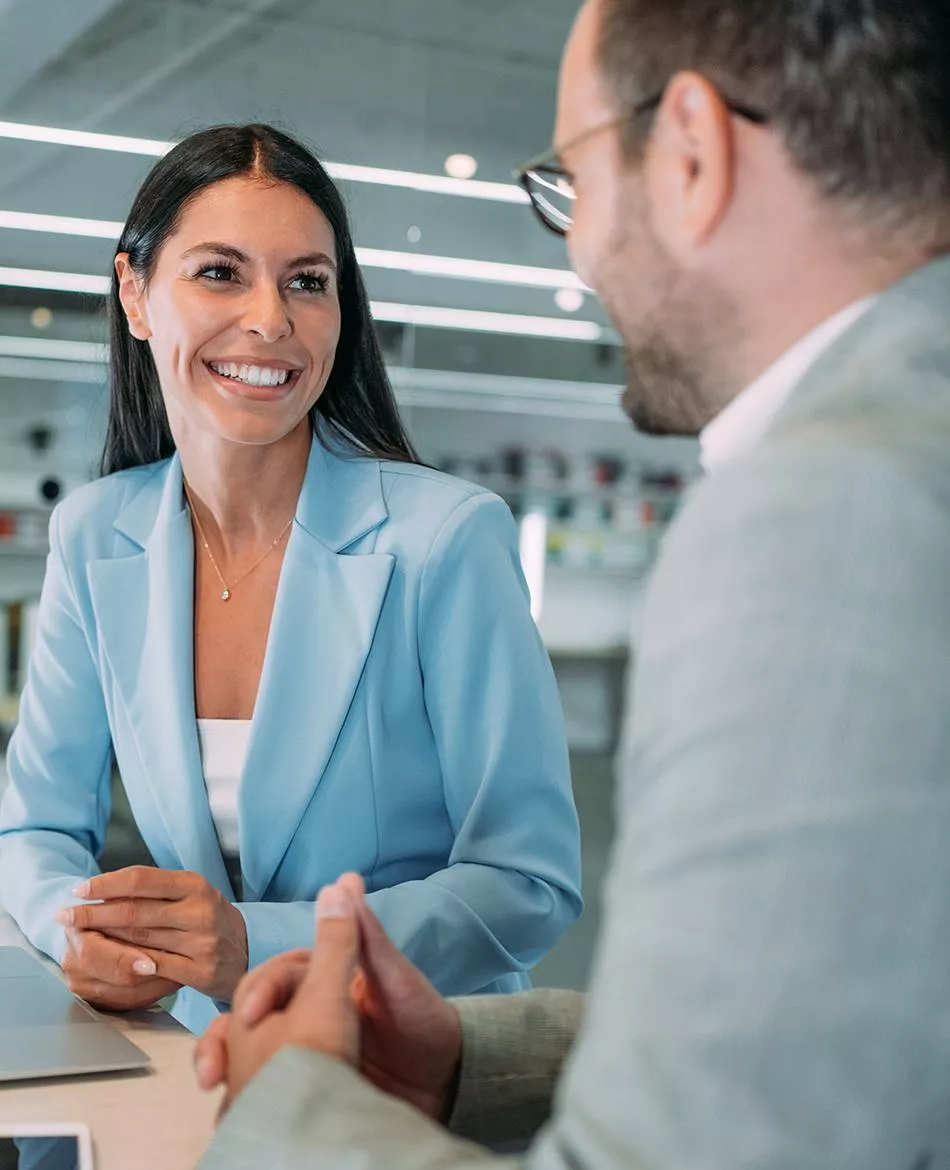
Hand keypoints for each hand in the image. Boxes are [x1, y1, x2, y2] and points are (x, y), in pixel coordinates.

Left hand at [57, 866, 248, 1000]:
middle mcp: (199, 910)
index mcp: (194, 885)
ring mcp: (202, 941)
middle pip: (135, 911)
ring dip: (104, 940)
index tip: (78, 889)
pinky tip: (108, 961)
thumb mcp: (191, 895)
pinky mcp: (201, 970)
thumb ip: (154, 892)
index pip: (141, 879)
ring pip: (140, 939)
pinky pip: (154, 967)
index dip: (105, 884)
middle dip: (94, 914)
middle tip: (65, 916)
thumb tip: (103, 891)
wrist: (249, 949)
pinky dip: (127, 963)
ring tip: (78, 938)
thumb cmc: (209, 919)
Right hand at [195, 874, 462, 1121]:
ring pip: (249, 1057)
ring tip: (214, 1088)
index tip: (254, 1012)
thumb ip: (367, 936)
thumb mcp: (396, 978)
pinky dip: (245, 1101)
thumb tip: (345, 880)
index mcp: (325, 984)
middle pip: (253, 1019)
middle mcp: (308, 1016)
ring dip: (227, 1069)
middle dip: (227, 1037)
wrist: (448, 1082)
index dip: (263, 990)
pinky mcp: (307, 1090)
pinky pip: (266, 1094)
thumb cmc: (425, 1020)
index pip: (280, 977)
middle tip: (214, 1066)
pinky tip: (234, 1113)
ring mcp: (305, 1055)